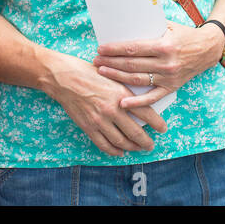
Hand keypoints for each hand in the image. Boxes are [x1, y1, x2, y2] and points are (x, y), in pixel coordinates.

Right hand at [44, 53, 167, 157]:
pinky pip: (104, 144)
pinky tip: (119, 151)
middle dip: (146, 142)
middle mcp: (112, 109)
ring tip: (137, 149)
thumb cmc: (85, 71)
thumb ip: (124, 88)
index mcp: (121, 94)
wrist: (62, 77)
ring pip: (121, 142)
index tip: (162, 128)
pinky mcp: (88, 127)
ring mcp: (99, 120)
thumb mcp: (111, 74)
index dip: (157, 123)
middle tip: (151, 145)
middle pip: (136, 133)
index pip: (146, 113)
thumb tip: (139, 99)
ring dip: (132, 148)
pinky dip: (114, 151)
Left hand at [92, 23, 222, 108]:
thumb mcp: (168, 26)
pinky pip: (152, 98)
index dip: (115, 49)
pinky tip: (122, 103)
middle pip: (132, 64)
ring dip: (117, 77)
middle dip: (111, 62)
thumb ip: (149, 27)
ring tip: (102, 72)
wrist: (208, 49)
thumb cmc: (185, 35)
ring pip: (137, 79)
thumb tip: (124, 23)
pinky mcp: (171, 88)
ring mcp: (168, 78)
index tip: (100, 48)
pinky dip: (137, 102)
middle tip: (95, 60)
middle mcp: (166, 63)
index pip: (133, 48)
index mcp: (164, 46)